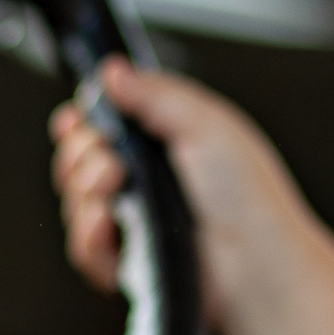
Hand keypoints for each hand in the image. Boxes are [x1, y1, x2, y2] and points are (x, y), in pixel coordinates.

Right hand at [51, 58, 313, 303]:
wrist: (257, 263)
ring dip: (85, 193)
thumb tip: (112, 71)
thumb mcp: (205, 123)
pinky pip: (84, 248)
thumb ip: (154, 94)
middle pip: (80, 160)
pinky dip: (88, 235)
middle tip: (111, 163)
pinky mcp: (127, 263)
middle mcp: (147, 181)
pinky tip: (106, 224)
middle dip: (82, 156)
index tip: (77, 122)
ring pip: (76, 202)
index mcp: (166, 143)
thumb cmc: (249, 197)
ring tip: (113, 191)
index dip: (83, 122)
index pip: (104, 124)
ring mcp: (135, 223)